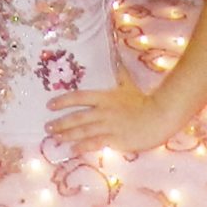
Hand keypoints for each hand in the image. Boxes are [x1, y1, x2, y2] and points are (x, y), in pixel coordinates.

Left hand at [46, 80, 183, 153]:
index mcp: (104, 97)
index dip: (63, 101)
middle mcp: (103, 111)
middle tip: (47, 127)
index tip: (50, 105)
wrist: (160, 116)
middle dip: (60, 123)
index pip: (78, 97)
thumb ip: (119, 73)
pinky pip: (94, 143)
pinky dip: (82, 147)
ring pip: (83, 131)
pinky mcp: (115, 140)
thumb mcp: (128, 84)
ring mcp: (108, 126)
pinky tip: (72, 150)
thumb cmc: (144, 100)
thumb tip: (116, 56)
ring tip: (55, 139)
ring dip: (67, 135)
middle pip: (77, 117)